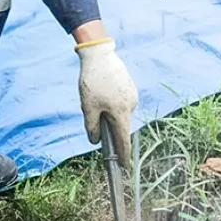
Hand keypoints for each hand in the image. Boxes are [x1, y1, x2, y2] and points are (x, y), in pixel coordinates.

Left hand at [76, 39, 136, 166]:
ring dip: (108, 113)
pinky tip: (101, 92)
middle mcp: (131, 105)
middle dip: (109, 127)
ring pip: (119, 113)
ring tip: (94, 98)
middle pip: (120, 125)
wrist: (99, 55)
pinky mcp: (130, 87)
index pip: (123, 140)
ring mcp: (132, 95)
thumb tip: (95, 141)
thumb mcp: (88, 108)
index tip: (124, 166)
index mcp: (121, 113)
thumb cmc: (92, 82)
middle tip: (94, 114)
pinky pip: (121, 102)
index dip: (124, 155)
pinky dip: (112, 104)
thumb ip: (92, 127)